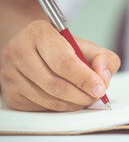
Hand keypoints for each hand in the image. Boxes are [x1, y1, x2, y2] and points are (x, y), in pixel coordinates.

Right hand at [0, 20, 120, 110]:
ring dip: (73, 104)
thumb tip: (103, 79)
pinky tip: (69, 101)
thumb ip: (104, 58)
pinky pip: (41, 108)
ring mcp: (10, 74)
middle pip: (56, 84)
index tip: (100, 89)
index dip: (85, 79)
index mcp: (39, 33)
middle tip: (95, 97)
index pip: (63, 62)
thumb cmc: (63, 49)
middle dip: (82, 95)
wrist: (34, 50)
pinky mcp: (11, 93)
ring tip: (85, 98)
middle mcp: (19, 51)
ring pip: (49, 100)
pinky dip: (61, 108)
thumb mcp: (87, 46)